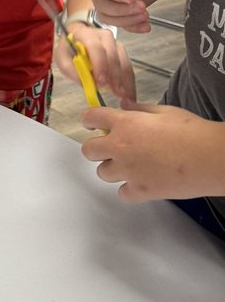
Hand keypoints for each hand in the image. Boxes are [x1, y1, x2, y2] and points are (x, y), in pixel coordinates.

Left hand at [56, 21, 134, 101]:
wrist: (77, 38)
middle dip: (115, 76)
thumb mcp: (63, 60)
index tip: (101, 81)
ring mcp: (115, 43)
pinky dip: (128, 81)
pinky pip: (127, 67)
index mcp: (86, 35)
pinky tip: (128, 93)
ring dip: (125, 81)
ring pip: (123, 62)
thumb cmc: (70, 49)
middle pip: (113, 55)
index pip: (96, 48)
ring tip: (125, 97)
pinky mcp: (121, 52)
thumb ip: (72, 71)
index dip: (100, 65)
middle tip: (116, 92)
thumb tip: (87, 84)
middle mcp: (104, 36)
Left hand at [82, 101, 224, 200]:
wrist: (211, 158)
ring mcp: (128, 171)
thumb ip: (139, 110)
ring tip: (131, 165)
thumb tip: (124, 108)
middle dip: (96, 147)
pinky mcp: (140, 191)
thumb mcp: (164, 111)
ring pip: (103, 173)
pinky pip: (122, 193)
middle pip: (89, 150)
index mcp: (125, 124)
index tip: (91, 122)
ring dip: (113, 168)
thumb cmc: (193, 132)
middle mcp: (120, 147)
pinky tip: (142, 182)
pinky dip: (129, 189)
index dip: (89, 119)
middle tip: (109, 147)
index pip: (92, 117)